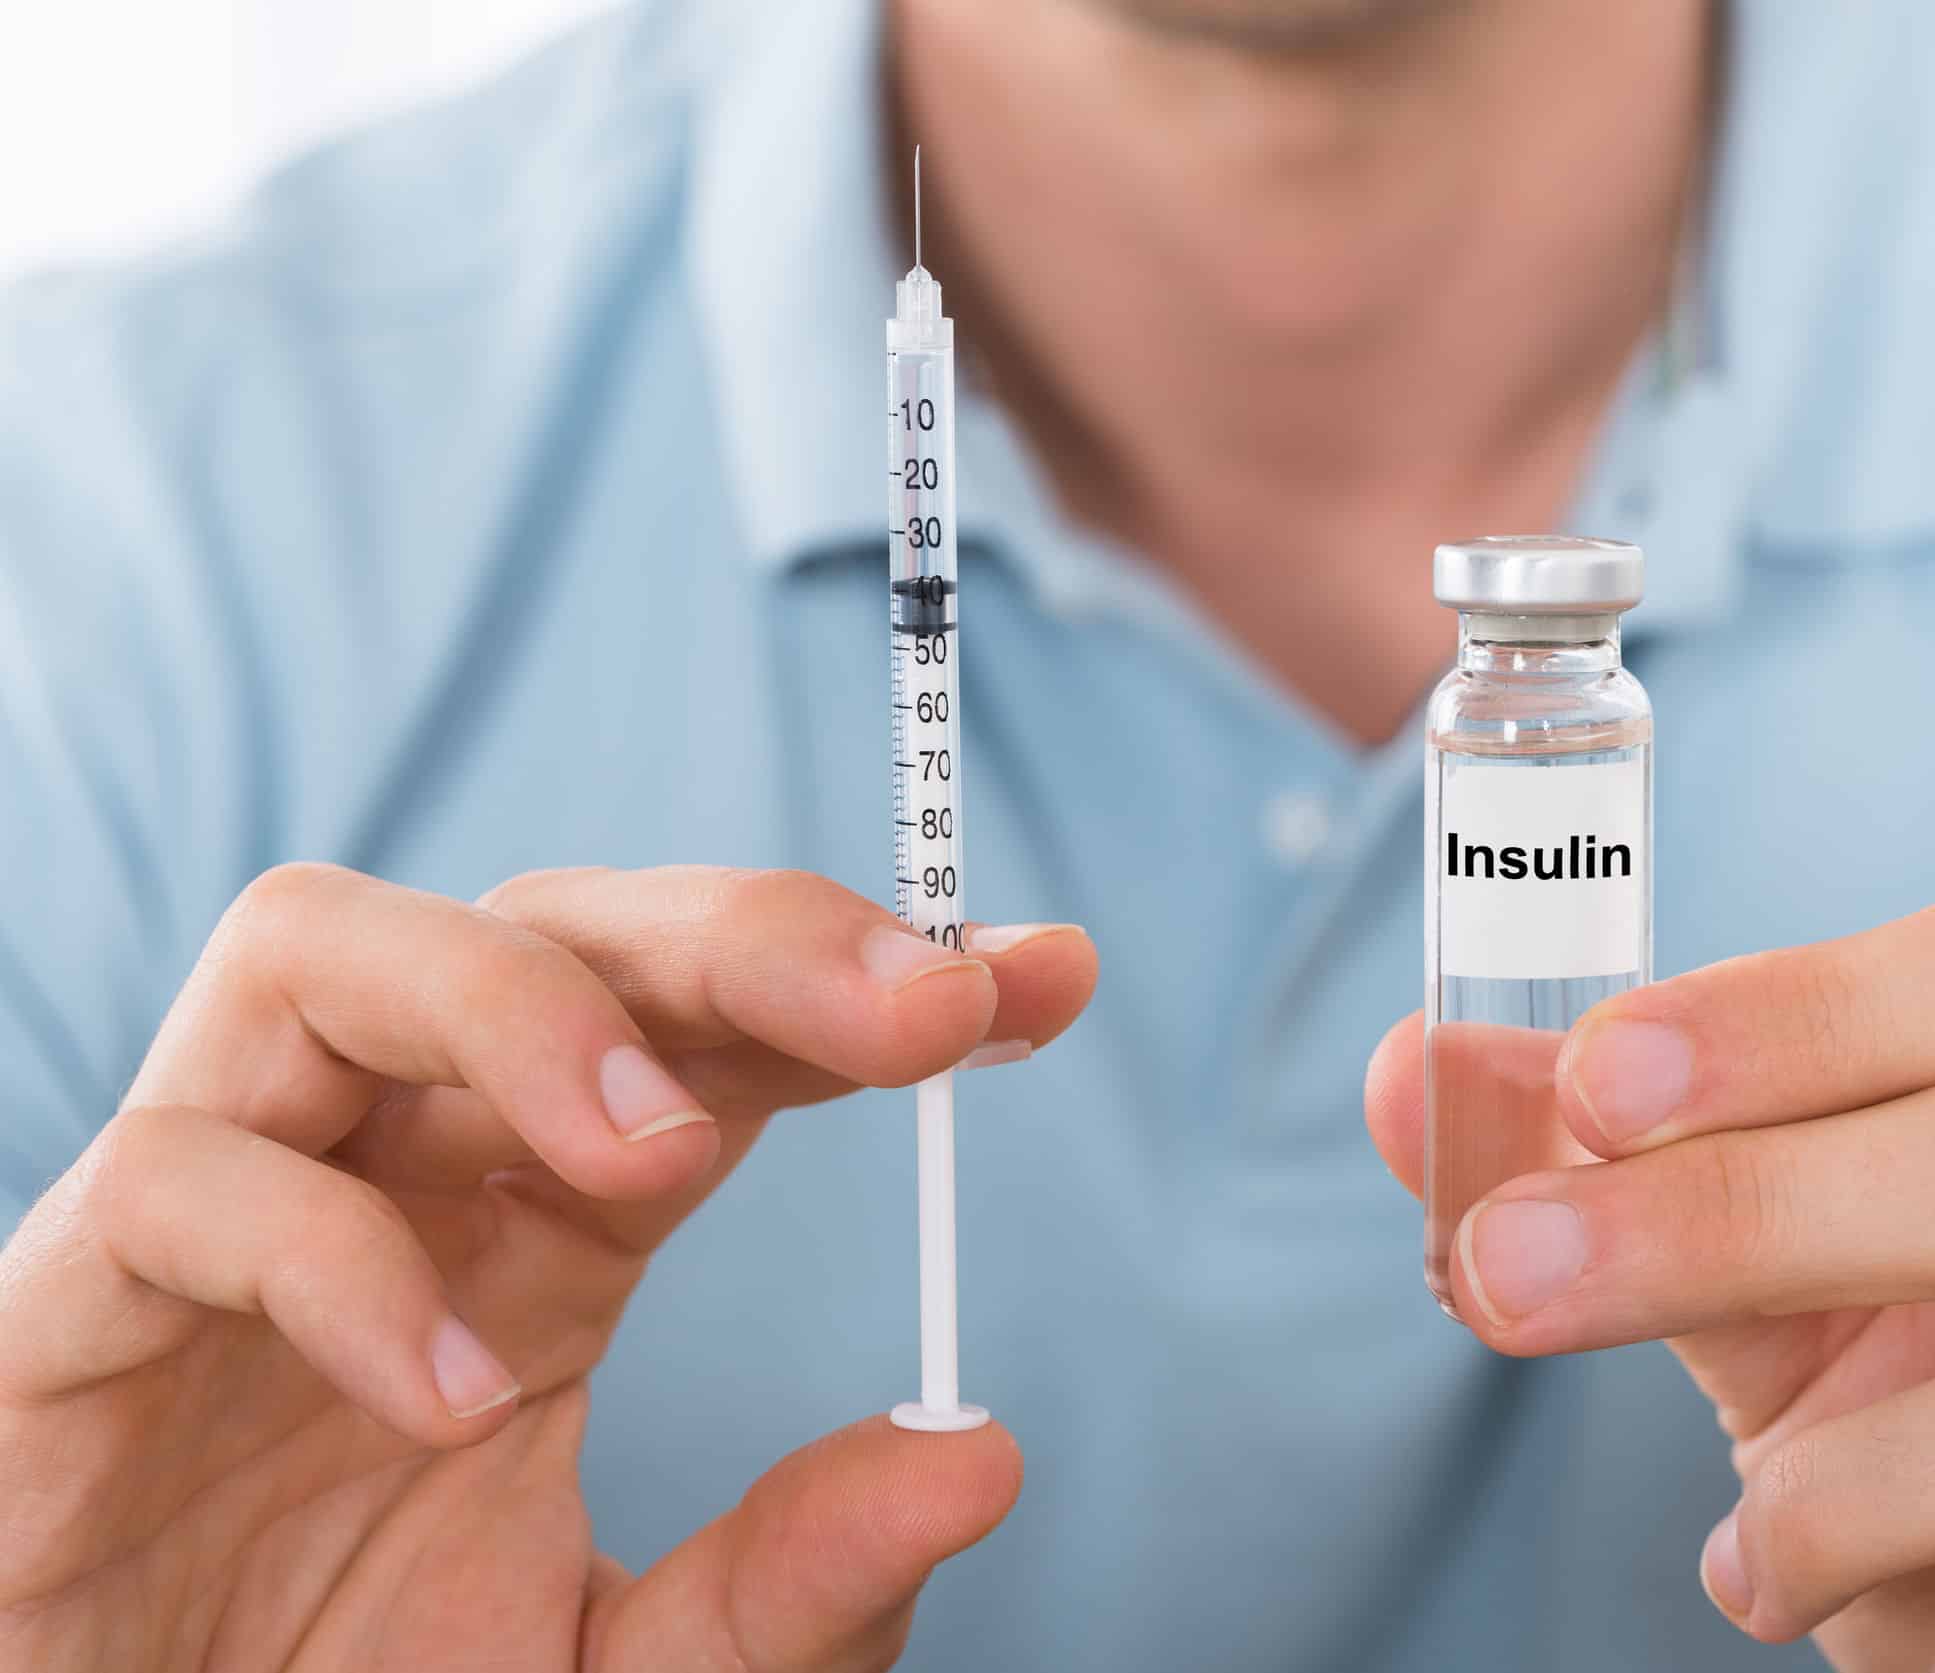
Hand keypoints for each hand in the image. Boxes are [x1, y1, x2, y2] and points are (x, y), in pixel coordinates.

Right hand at [0, 863, 1096, 1671]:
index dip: (865, 978)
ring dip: (520, 1005)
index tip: (1047, 974)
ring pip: (324, 946)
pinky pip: (173, 1185)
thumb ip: (788, 1591)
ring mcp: (220, 1222)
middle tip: (921, 1006)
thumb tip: (978, 1455)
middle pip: (545, 924)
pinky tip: (452, 1404)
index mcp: (539, 1229)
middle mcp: (392, 1177)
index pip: (708, 1029)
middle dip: (739, 934)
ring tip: (663, 1156)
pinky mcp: (62, 1319)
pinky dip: (330, 1263)